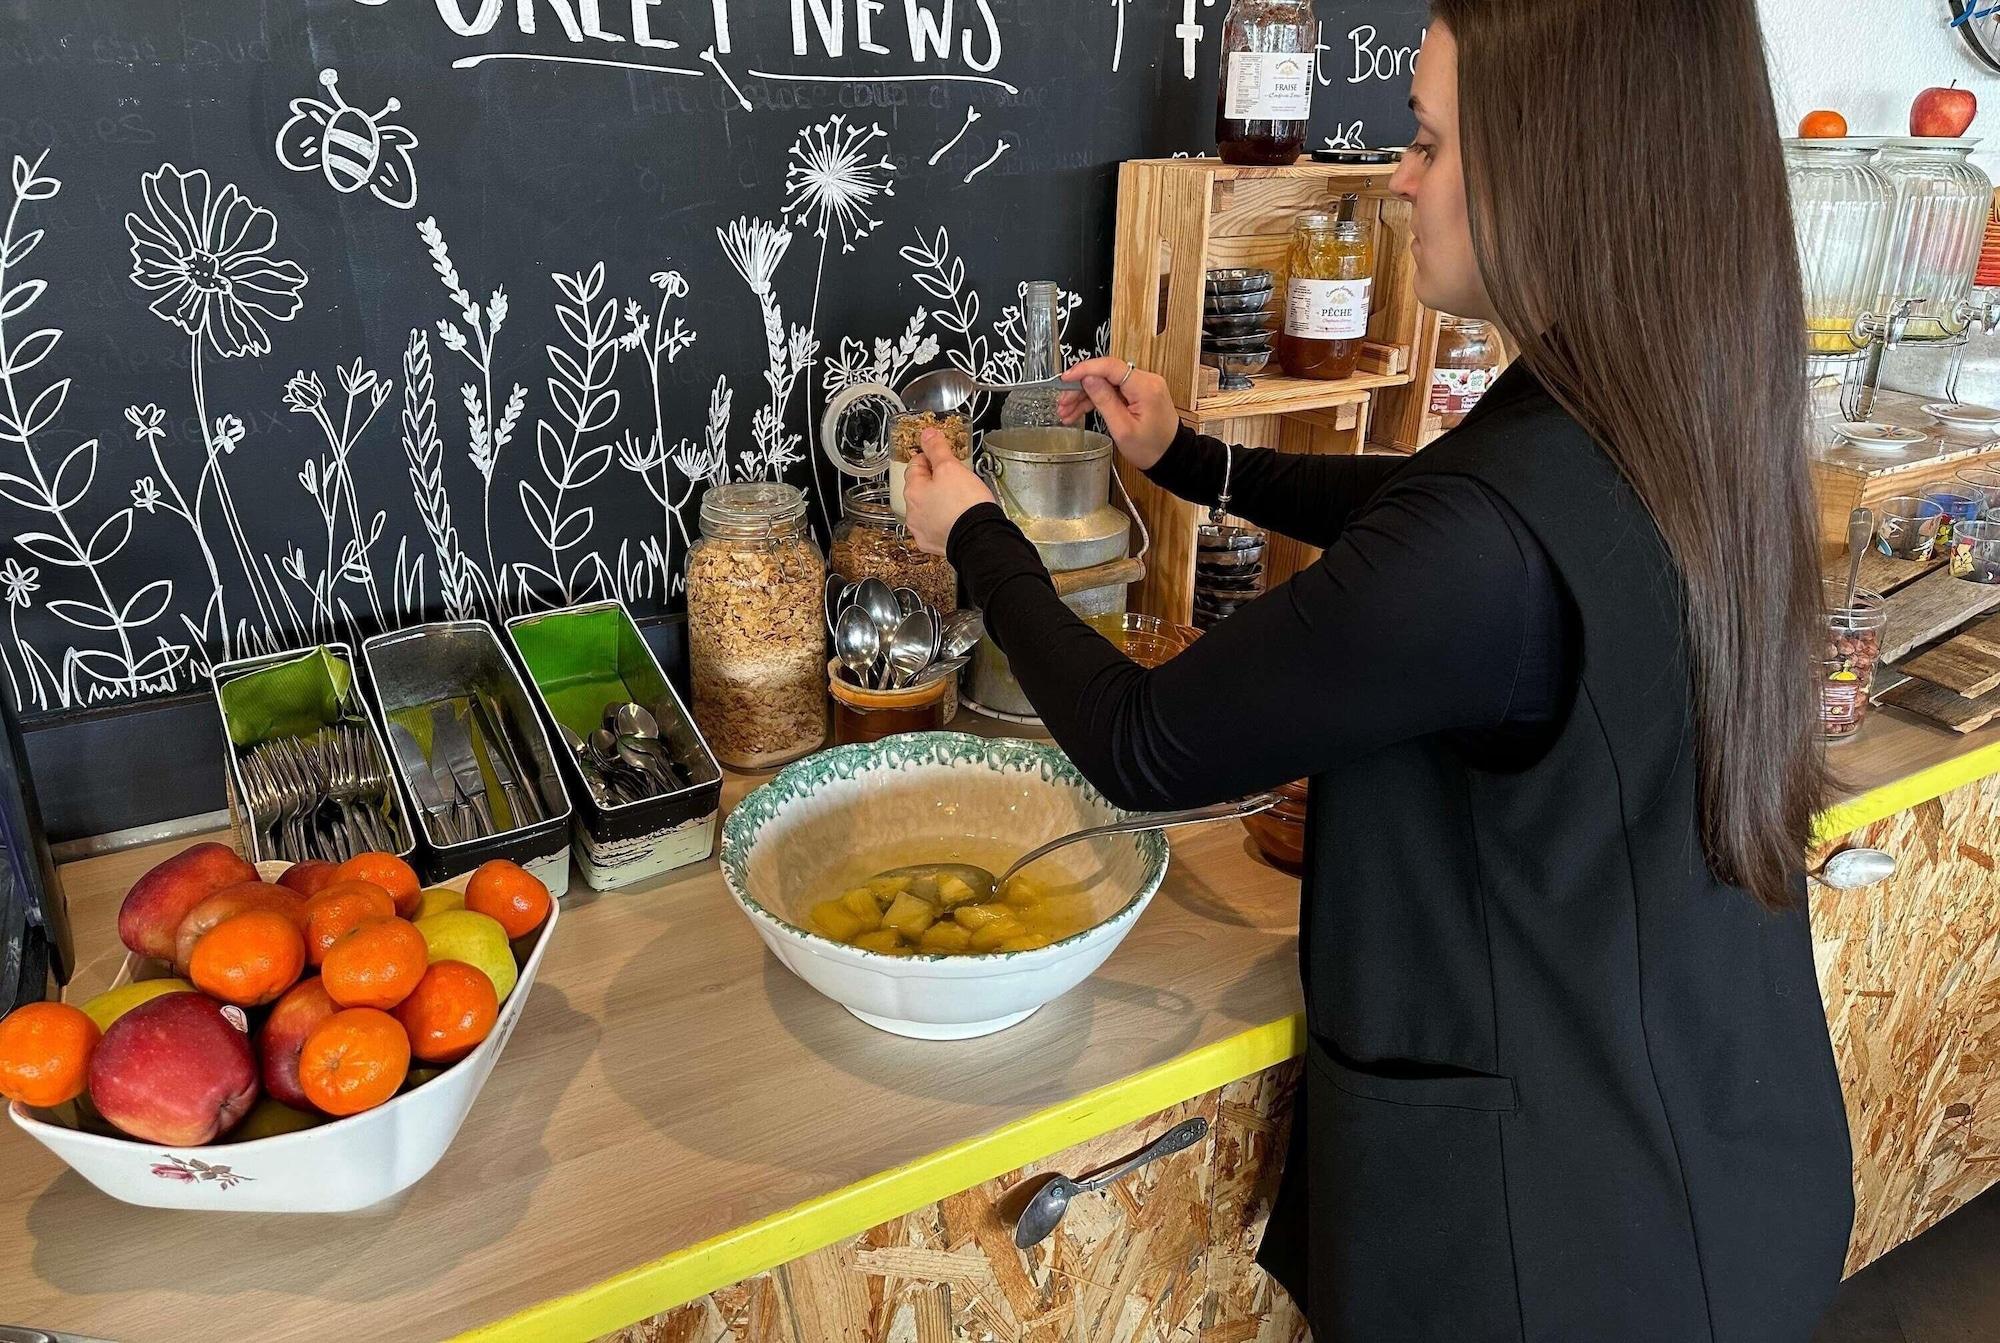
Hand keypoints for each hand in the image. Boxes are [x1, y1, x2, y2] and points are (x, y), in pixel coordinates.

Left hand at [903, 427, 997, 556]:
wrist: (978, 538)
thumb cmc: (966, 505)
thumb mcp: (951, 467)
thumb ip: (937, 449)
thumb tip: (927, 434)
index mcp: (913, 490)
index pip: (916, 464)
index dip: (931, 457)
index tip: (943, 457)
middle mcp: (912, 512)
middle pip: (920, 487)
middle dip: (935, 480)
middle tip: (956, 478)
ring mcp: (921, 530)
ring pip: (927, 508)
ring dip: (938, 502)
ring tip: (959, 499)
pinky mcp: (932, 543)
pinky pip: (935, 526)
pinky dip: (943, 521)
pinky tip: (956, 517)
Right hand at [1056, 356, 1177, 471]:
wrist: (1171, 457)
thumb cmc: (1151, 448)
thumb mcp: (1122, 429)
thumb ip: (1104, 400)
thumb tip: (1088, 379)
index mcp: (1144, 387)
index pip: (1110, 367)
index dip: (1084, 369)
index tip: (1066, 378)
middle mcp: (1146, 380)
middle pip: (1105, 374)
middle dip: (1081, 387)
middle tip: (1062, 402)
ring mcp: (1143, 385)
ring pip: (1106, 383)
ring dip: (1085, 396)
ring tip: (1066, 412)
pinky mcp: (1139, 392)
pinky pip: (1114, 390)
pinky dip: (1097, 399)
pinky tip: (1079, 411)